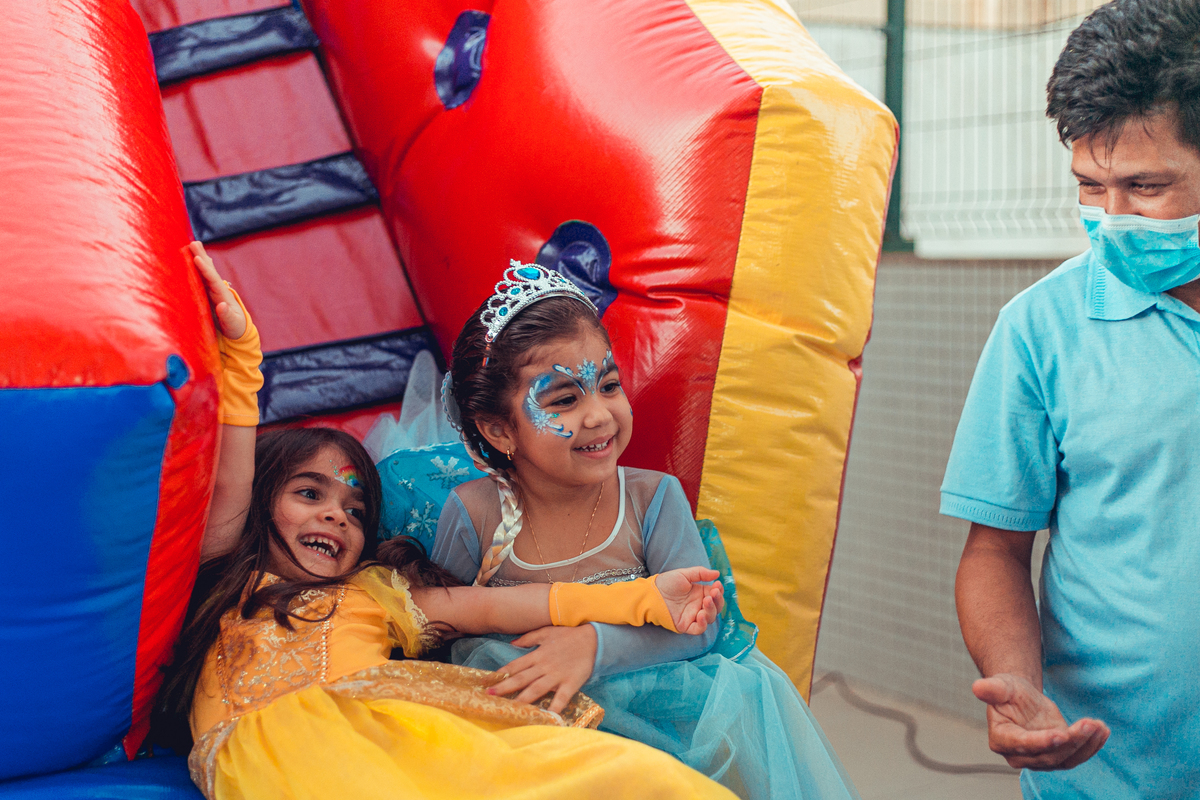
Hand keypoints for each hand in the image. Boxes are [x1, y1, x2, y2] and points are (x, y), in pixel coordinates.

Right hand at [190, 241, 245, 339]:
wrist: (237, 330)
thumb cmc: (235, 328)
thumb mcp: (232, 324)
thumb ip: (227, 316)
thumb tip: (222, 305)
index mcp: (223, 295)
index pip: (213, 280)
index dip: (205, 270)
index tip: (197, 259)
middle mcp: (217, 290)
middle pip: (209, 271)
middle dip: (201, 257)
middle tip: (193, 243)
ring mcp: (212, 291)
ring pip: (204, 272)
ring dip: (199, 258)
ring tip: (193, 244)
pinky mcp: (207, 294)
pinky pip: (201, 278)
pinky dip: (198, 267)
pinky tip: (196, 258)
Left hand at [487, 625, 596, 714]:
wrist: (593, 639)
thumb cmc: (569, 635)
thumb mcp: (546, 632)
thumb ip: (528, 638)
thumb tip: (512, 644)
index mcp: (537, 655)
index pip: (516, 666)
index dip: (501, 674)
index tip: (488, 681)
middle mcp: (544, 666)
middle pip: (521, 679)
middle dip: (504, 688)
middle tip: (489, 695)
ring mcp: (557, 676)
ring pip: (536, 689)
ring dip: (522, 699)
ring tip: (509, 708)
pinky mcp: (570, 683)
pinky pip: (561, 698)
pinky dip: (554, 708)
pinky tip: (546, 717)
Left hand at [655, 567, 723, 633]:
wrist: (652, 592)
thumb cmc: (667, 582)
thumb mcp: (684, 574)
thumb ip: (701, 573)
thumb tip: (717, 573)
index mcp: (700, 593)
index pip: (716, 595)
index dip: (719, 592)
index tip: (717, 585)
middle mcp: (698, 605)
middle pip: (716, 608)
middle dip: (718, 601)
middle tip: (713, 593)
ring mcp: (693, 616)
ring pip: (710, 618)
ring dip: (711, 610)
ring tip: (706, 600)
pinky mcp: (685, 625)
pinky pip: (698, 629)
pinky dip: (703, 624)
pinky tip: (701, 615)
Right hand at [973, 673, 1108, 769]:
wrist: (1019, 697)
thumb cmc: (1007, 691)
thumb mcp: (999, 686)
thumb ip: (991, 689)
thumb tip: (978, 687)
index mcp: (1001, 739)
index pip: (1022, 744)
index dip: (1041, 742)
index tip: (1059, 734)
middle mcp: (1020, 755)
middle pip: (1049, 755)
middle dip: (1071, 741)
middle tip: (1088, 724)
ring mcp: (1040, 757)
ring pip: (1066, 758)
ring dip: (1085, 745)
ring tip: (1099, 726)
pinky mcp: (1057, 755)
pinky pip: (1077, 756)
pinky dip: (1092, 746)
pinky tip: (1102, 731)